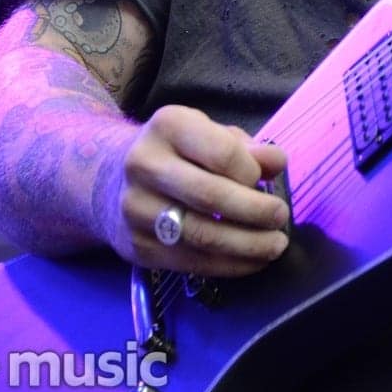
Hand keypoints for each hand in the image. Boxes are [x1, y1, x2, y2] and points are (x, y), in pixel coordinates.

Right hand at [94, 105, 290, 276]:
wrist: (111, 179)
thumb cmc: (178, 152)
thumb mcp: (210, 134)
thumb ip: (246, 147)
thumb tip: (276, 163)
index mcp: (168, 126)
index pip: (221, 153)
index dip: (251, 172)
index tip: (266, 180)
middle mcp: (144, 165)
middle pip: (210, 196)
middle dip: (255, 212)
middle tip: (281, 217)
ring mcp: (136, 209)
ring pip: (200, 235)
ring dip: (247, 245)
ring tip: (275, 245)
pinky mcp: (136, 247)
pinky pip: (190, 261)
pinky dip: (229, 265)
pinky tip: (252, 261)